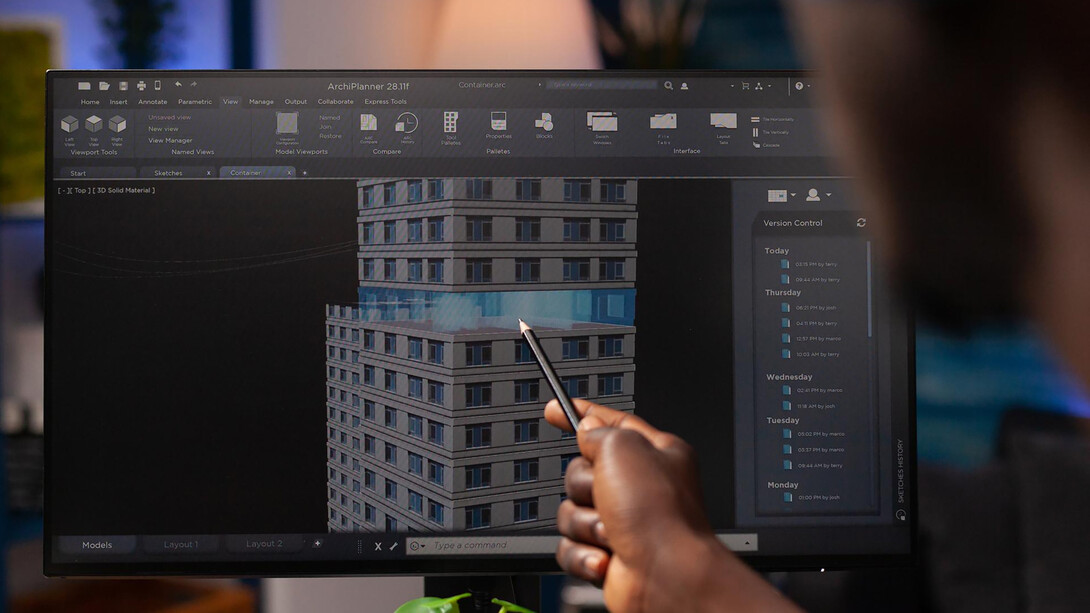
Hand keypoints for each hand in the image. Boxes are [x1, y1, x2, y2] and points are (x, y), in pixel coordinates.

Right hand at [545, 398, 800, 612]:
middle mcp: (640, 488)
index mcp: (654, 454)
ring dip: (585, 524)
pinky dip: (583, 554)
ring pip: (571, 511)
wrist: (666, 577)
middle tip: (605, 495)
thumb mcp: (623, 447)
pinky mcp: (608, 554)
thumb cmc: (659, 514)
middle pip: (581, 472)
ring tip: (611, 532)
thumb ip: (599, 432)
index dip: (581, 415)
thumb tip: (587, 431)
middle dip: (585, 487)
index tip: (554, 410)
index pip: (611, 423)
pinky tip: (606, 557)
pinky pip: (570, 546)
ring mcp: (624, 523)